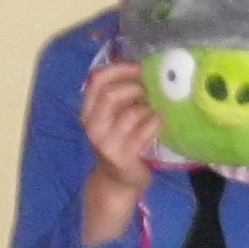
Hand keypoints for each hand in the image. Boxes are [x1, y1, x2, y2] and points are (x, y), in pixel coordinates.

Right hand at [78, 60, 158, 243]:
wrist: (115, 181)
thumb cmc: (118, 142)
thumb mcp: (111, 118)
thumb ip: (120, 97)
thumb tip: (144, 69)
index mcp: (87, 111)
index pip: (96, 80)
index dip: (118, 68)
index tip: (139, 67)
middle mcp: (92, 125)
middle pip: (110, 94)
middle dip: (134, 87)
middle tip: (151, 89)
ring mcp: (106, 142)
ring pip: (130, 113)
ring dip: (148, 106)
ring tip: (157, 106)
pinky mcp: (122, 156)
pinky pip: (143, 131)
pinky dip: (155, 121)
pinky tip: (161, 119)